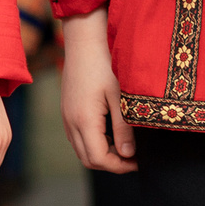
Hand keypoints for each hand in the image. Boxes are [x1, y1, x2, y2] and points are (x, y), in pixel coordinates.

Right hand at [60, 10, 136, 172]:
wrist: (84, 38)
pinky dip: (92, 142)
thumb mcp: (120, 96)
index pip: (98, 159)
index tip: (138, 162)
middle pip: (87, 159)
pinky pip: (76, 136)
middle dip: (110, 164)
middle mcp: (71, 122)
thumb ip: (124, 128)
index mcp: (84, 120)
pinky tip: (110, 132)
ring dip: (101, 154)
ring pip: (80, 149)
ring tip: (124, 146)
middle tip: (133, 158)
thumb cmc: (105, 62)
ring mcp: (66, 115)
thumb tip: (127, 154)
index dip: (119, 166)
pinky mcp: (67, 108)